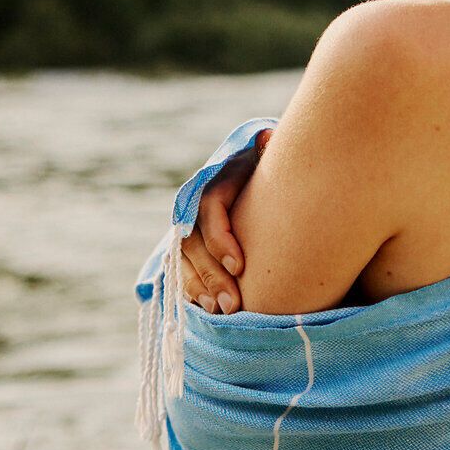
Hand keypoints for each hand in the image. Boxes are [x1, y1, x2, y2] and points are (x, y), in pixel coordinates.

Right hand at [181, 127, 270, 313]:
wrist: (261, 190)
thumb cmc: (268, 178)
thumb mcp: (266, 164)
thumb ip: (266, 155)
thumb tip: (269, 137)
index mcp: (212, 184)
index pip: (209, 212)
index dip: (221, 239)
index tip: (241, 266)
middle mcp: (193, 208)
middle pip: (193, 244)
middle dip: (212, 275)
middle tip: (235, 303)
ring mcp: (187, 232)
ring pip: (183, 262)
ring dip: (200, 287)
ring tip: (222, 310)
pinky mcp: (186, 253)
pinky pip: (181, 274)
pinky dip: (193, 292)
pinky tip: (210, 312)